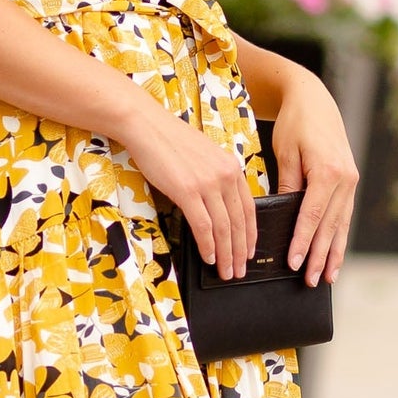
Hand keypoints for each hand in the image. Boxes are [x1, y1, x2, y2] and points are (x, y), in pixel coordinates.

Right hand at [124, 103, 255, 280]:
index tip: (249, 251)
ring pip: (223, 228)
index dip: (250, 234)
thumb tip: (218, 207)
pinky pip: (203, 226)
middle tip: (239, 270)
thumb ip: (216, 178)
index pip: (249, 208)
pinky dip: (207, 246)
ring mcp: (207, 183)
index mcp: (231, 167)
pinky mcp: (187, 191)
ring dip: (225, 254)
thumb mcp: (204, 157)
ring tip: (225, 271)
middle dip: (240, 251)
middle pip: (239, 222)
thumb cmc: (170, 141)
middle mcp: (225, 175)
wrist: (147, 126)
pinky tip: (208, 257)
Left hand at [271, 69, 357, 284]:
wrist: (315, 100)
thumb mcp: (286, 153)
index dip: (303, 241)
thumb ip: (288, 186)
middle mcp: (345, 178)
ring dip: (335, 252)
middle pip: (330, 225)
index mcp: (327, 171)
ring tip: (328, 278)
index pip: (312, 215)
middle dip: (321, 256)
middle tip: (311, 281)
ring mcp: (351, 181)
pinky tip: (336, 254)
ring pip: (341, 224)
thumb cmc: (295, 125)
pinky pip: (345, 215)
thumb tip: (285, 217)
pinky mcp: (350, 181)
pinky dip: (340, 236)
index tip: (295, 263)